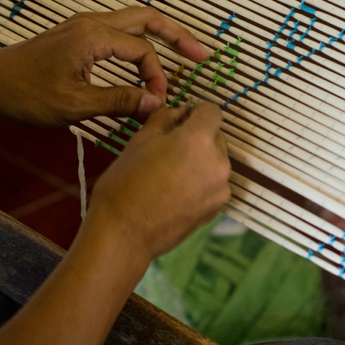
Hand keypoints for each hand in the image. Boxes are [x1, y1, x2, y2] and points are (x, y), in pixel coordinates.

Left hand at [0, 7, 207, 126]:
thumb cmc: (24, 94)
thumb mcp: (74, 105)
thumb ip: (119, 101)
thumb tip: (156, 104)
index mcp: (93, 36)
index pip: (142, 51)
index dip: (157, 77)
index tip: (157, 103)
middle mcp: (91, 23)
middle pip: (147, 18)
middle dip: (177, 35)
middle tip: (201, 55)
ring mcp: (82, 27)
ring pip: (133, 22)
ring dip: (158, 37)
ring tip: (181, 54)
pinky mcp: (75, 36)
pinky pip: (117, 32)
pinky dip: (137, 44)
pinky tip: (142, 63)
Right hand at [81, 102, 230, 274]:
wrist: (124, 234)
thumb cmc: (125, 184)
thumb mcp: (140, 140)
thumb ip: (165, 118)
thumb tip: (179, 111)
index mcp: (199, 139)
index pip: (212, 111)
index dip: (196, 111)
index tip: (180, 119)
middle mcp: (218, 162)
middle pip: (216, 136)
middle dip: (197, 137)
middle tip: (168, 149)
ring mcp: (221, 188)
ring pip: (215, 161)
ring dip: (200, 160)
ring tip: (170, 174)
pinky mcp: (217, 208)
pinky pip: (214, 184)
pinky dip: (201, 182)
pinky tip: (176, 192)